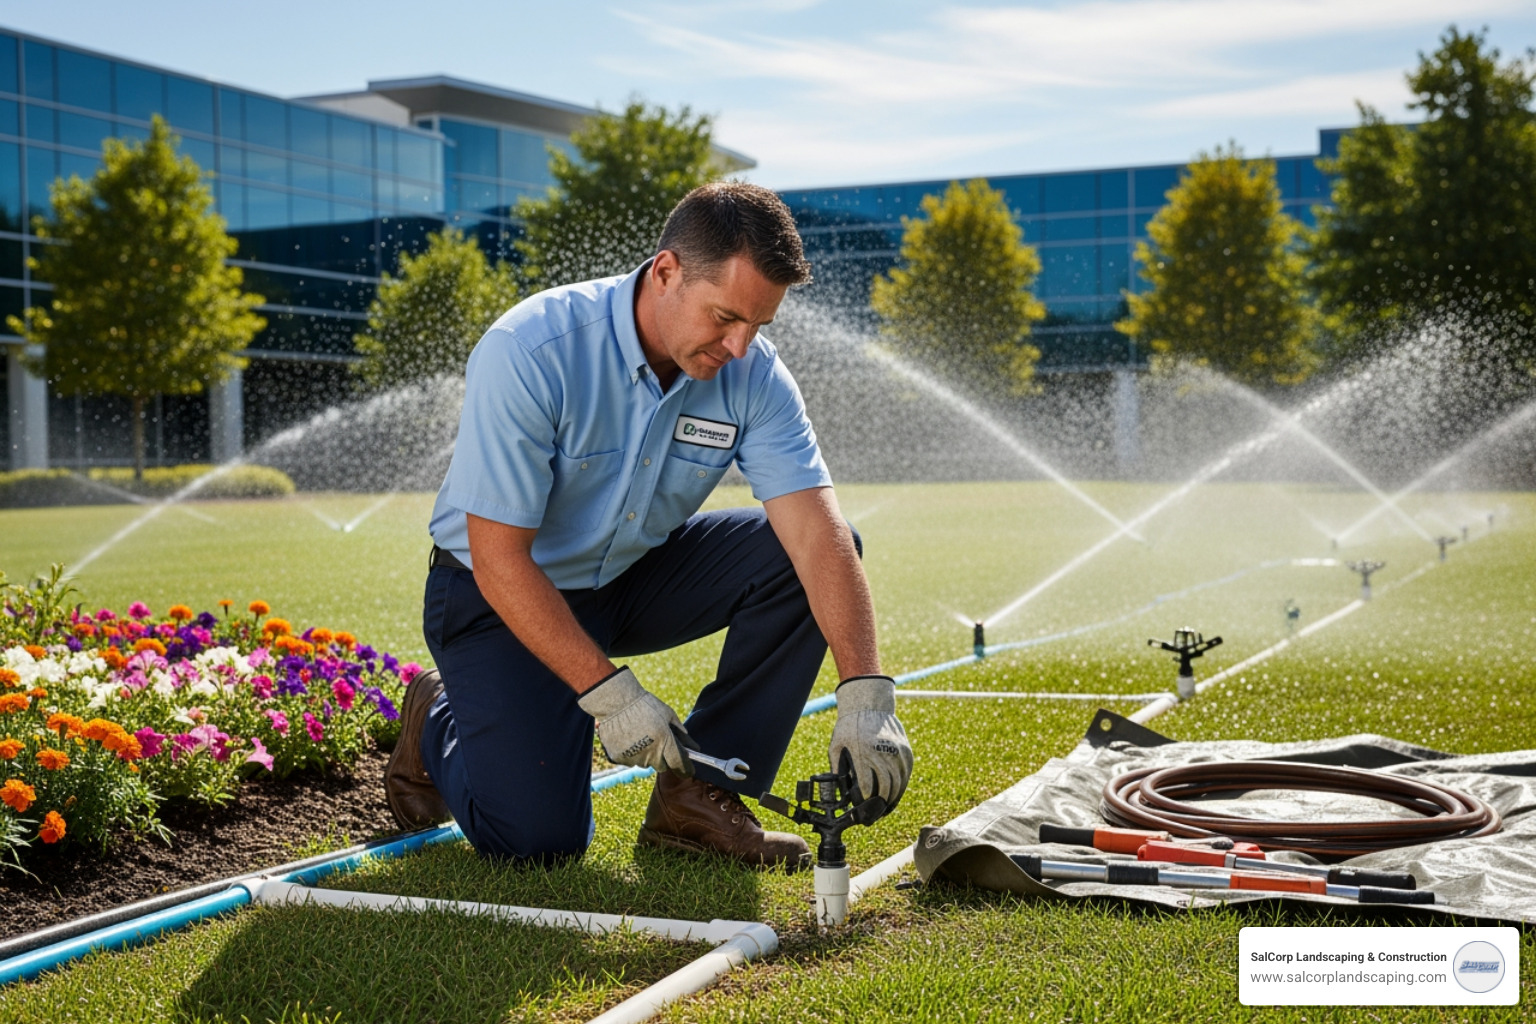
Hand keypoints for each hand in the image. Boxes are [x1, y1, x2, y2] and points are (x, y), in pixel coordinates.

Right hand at [577, 667, 693, 774]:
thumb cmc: (644, 704)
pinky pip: (630, 761)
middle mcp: (650, 753)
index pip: (678, 763)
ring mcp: (634, 757)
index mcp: (664, 741)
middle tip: (657, 741)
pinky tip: (628, 738)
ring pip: (645, 763)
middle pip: (662, 765)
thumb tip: (694, 747)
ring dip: (646, 755)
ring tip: (639, 735)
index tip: (689, 772)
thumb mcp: (667, 714)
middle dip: (662, 757)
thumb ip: (680, 732)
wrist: (616, 701)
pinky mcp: (619, 758)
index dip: (685, 769)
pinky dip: (631, 753)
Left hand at [828, 675, 912, 809]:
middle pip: (886, 788)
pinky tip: (894, 796)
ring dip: (892, 800)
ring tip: (883, 810)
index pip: (867, 785)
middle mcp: (883, 752)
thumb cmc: (850, 726)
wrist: (870, 705)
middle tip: (873, 815)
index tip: (861, 809)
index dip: (864, 802)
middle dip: (879, 806)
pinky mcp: (906, 752)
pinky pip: (905, 776)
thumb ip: (837, 768)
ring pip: (898, 784)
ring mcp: (897, 752)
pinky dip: (900, 789)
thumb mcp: (837, 745)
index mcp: (863, 752)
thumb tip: (837, 791)